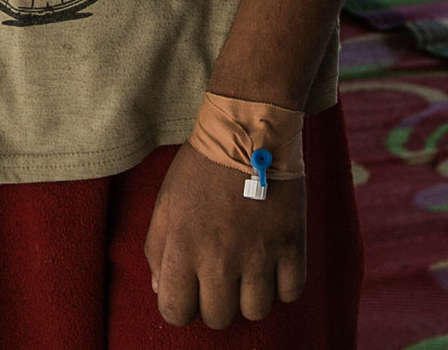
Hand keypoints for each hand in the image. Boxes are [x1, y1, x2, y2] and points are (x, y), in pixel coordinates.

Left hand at [144, 145, 305, 328]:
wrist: (248, 130)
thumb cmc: (201, 166)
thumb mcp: (166, 201)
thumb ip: (157, 248)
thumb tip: (160, 288)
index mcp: (184, 247)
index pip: (176, 312)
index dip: (180, 306)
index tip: (188, 293)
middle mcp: (220, 259)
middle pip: (218, 317)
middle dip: (215, 303)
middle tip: (218, 279)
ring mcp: (259, 254)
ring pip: (255, 311)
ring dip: (249, 297)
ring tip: (247, 273)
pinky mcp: (291, 245)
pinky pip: (290, 292)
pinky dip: (282, 286)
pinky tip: (272, 266)